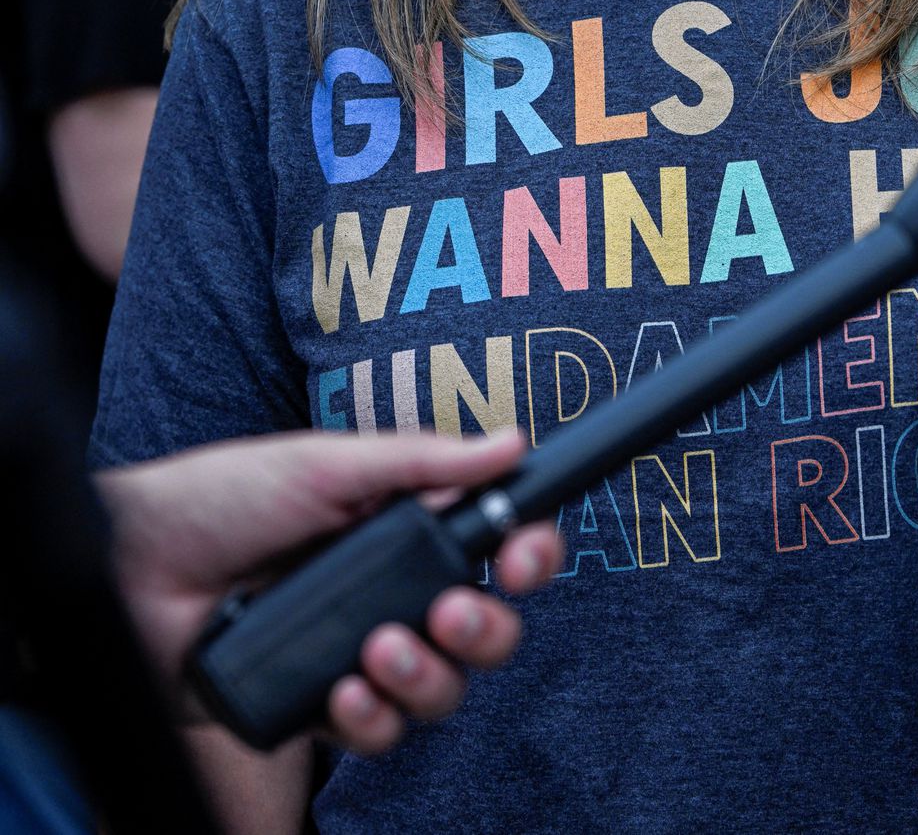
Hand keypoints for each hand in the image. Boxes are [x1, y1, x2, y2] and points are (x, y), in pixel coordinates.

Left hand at [95, 429, 561, 754]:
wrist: (135, 566)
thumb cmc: (222, 499)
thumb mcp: (325, 466)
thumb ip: (420, 460)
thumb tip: (509, 440)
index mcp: (410, 533)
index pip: (499, 551)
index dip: (528, 558)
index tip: (519, 560)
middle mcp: (399, 596)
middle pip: (489, 631)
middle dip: (486, 629)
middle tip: (449, 613)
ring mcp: (366, 654)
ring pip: (446, 689)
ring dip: (427, 676)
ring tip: (378, 651)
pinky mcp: (326, 705)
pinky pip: (382, 732)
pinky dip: (373, 718)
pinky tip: (344, 693)